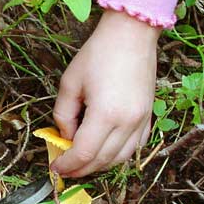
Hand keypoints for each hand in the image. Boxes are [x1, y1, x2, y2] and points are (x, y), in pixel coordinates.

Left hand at [51, 10, 161, 176]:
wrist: (132, 34)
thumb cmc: (98, 54)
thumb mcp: (69, 83)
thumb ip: (63, 116)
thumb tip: (66, 138)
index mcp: (105, 114)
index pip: (84, 154)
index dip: (67, 165)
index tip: (55, 168)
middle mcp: (127, 122)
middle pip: (102, 161)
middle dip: (80, 169)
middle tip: (65, 168)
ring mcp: (141, 121)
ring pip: (120, 159)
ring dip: (99, 165)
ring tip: (82, 161)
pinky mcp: (148, 117)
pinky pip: (134, 148)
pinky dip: (118, 155)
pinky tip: (104, 150)